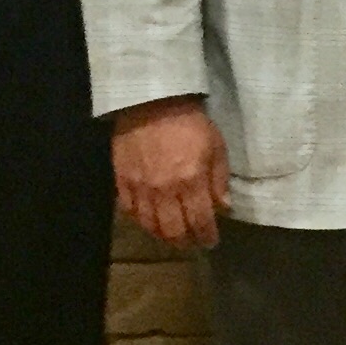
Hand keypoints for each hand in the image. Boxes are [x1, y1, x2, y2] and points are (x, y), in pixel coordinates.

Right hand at [113, 96, 230, 249]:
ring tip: (171, 235)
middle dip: (185, 241)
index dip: (206, 236)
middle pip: (173, 230)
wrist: (152, 102)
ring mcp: (140, 188)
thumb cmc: (190, 122)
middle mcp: (165, 191)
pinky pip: (130, 211)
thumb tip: (224, 207)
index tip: (211, 241)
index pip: (200, 221)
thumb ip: (219, 180)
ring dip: (162, 235)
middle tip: (191, 242)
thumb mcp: (216, 146)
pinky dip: (141, 221)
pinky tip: (149, 221)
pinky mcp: (122, 181)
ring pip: (150, 226)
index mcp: (191, 181)